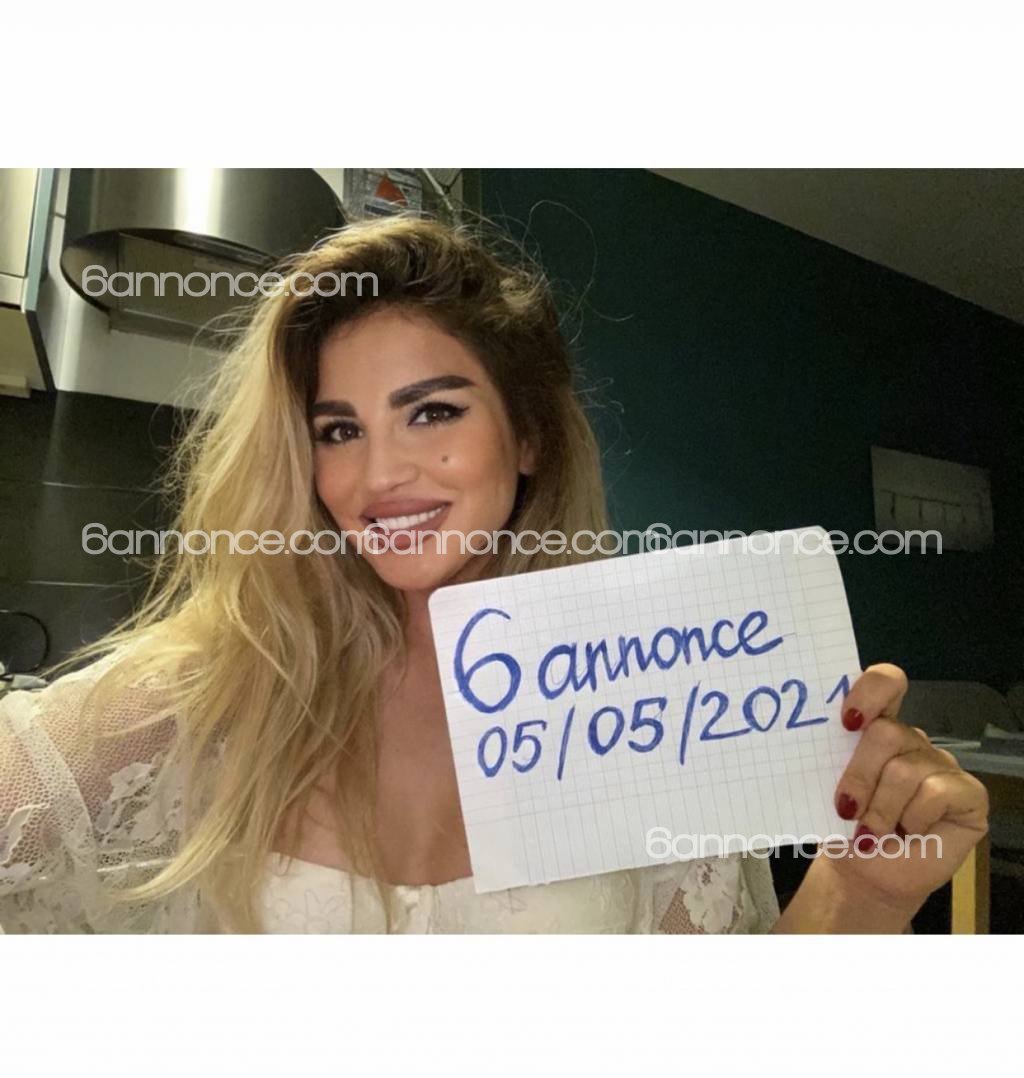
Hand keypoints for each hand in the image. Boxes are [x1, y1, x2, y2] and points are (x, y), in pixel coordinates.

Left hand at [828, 663, 989, 912]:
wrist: (863, 873)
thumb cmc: (844, 825)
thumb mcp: (826, 789)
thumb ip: (826, 759)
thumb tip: (799, 740)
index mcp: (876, 726)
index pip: (885, 683)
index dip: (869, 691)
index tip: (846, 721)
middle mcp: (912, 740)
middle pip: (888, 732)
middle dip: (859, 775)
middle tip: (845, 807)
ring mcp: (942, 765)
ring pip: (905, 770)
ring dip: (880, 809)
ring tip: (871, 832)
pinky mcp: (968, 794)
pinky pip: (936, 793)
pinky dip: (912, 820)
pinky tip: (907, 834)